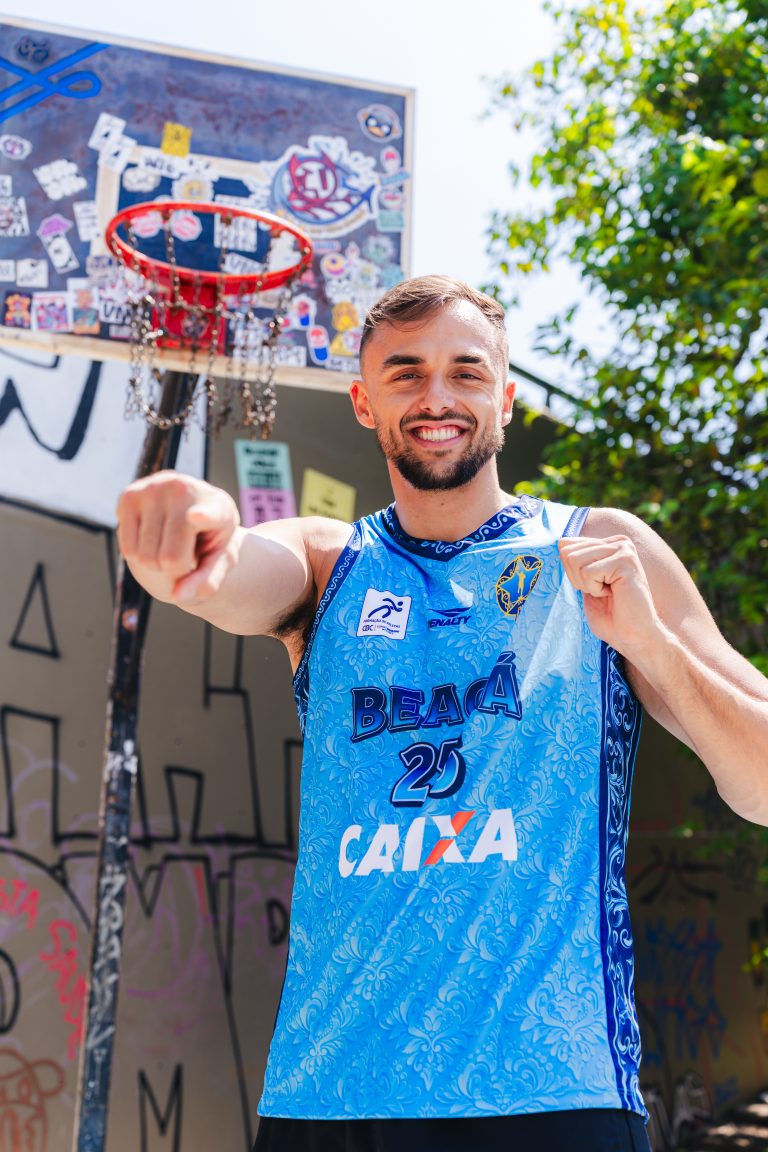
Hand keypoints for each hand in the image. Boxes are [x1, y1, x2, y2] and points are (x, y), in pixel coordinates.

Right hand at [116, 471, 240, 603]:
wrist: (194, 505)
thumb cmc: (209, 536)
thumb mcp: (218, 558)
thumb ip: (206, 580)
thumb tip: (177, 596)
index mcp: (217, 507)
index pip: (209, 514)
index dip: (203, 516)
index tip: (195, 517)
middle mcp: (183, 490)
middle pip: (169, 558)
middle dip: (176, 570)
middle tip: (186, 553)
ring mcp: (153, 489)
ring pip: (145, 557)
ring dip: (156, 563)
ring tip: (171, 542)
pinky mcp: (129, 496)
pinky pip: (128, 549)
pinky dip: (139, 554)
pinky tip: (154, 537)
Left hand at [557, 534, 663, 657]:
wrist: (634, 637)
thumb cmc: (610, 616)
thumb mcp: (585, 584)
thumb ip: (576, 561)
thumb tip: (561, 542)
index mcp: (608, 544)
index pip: (565, 545)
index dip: (571, 573)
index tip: (594, 586)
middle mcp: (618, 541)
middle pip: (567, 552)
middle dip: (577, 579)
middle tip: (602, 592)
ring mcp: (623, 549)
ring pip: (574, 560)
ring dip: (586, 585)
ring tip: (608, 592)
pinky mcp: (625, 560)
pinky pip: (588, 572)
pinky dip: (595, 589)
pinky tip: (614, 594)